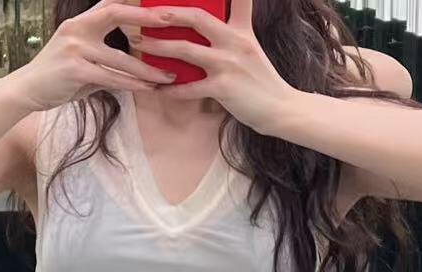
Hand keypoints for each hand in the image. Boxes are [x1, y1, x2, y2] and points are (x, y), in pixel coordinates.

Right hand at [12, 0, 174, 111]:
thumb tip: (130, 62)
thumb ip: (102, 55)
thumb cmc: (56, 77)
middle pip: (115, 14)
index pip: (110, 4)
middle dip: (144, 17)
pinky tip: (148, 89)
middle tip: (171, 21)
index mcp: (79, 23)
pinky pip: (111, 78)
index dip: (133, 2)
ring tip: (167, 75)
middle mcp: (77, 29)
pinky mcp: (76, 71)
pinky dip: (132, 84)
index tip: (158, 6)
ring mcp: (75, 49)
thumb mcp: (79, 58)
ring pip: (120, 57)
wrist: (27, 90)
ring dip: (146, 68)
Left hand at [140, 0, 292, 133]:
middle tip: (148, 13)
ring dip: (159, 46)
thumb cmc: (261, 81)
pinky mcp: (223, 88)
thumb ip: (232, 33)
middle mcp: (234, 41)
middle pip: (197, 17)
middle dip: (169, 13)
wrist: (280, 108)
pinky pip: (189, 87)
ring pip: (186, 49)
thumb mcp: (250, 48)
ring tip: (140, 44)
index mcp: (242, 29)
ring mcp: (227, 64)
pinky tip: (157, 88)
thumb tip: (204, 29)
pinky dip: (171, 89)